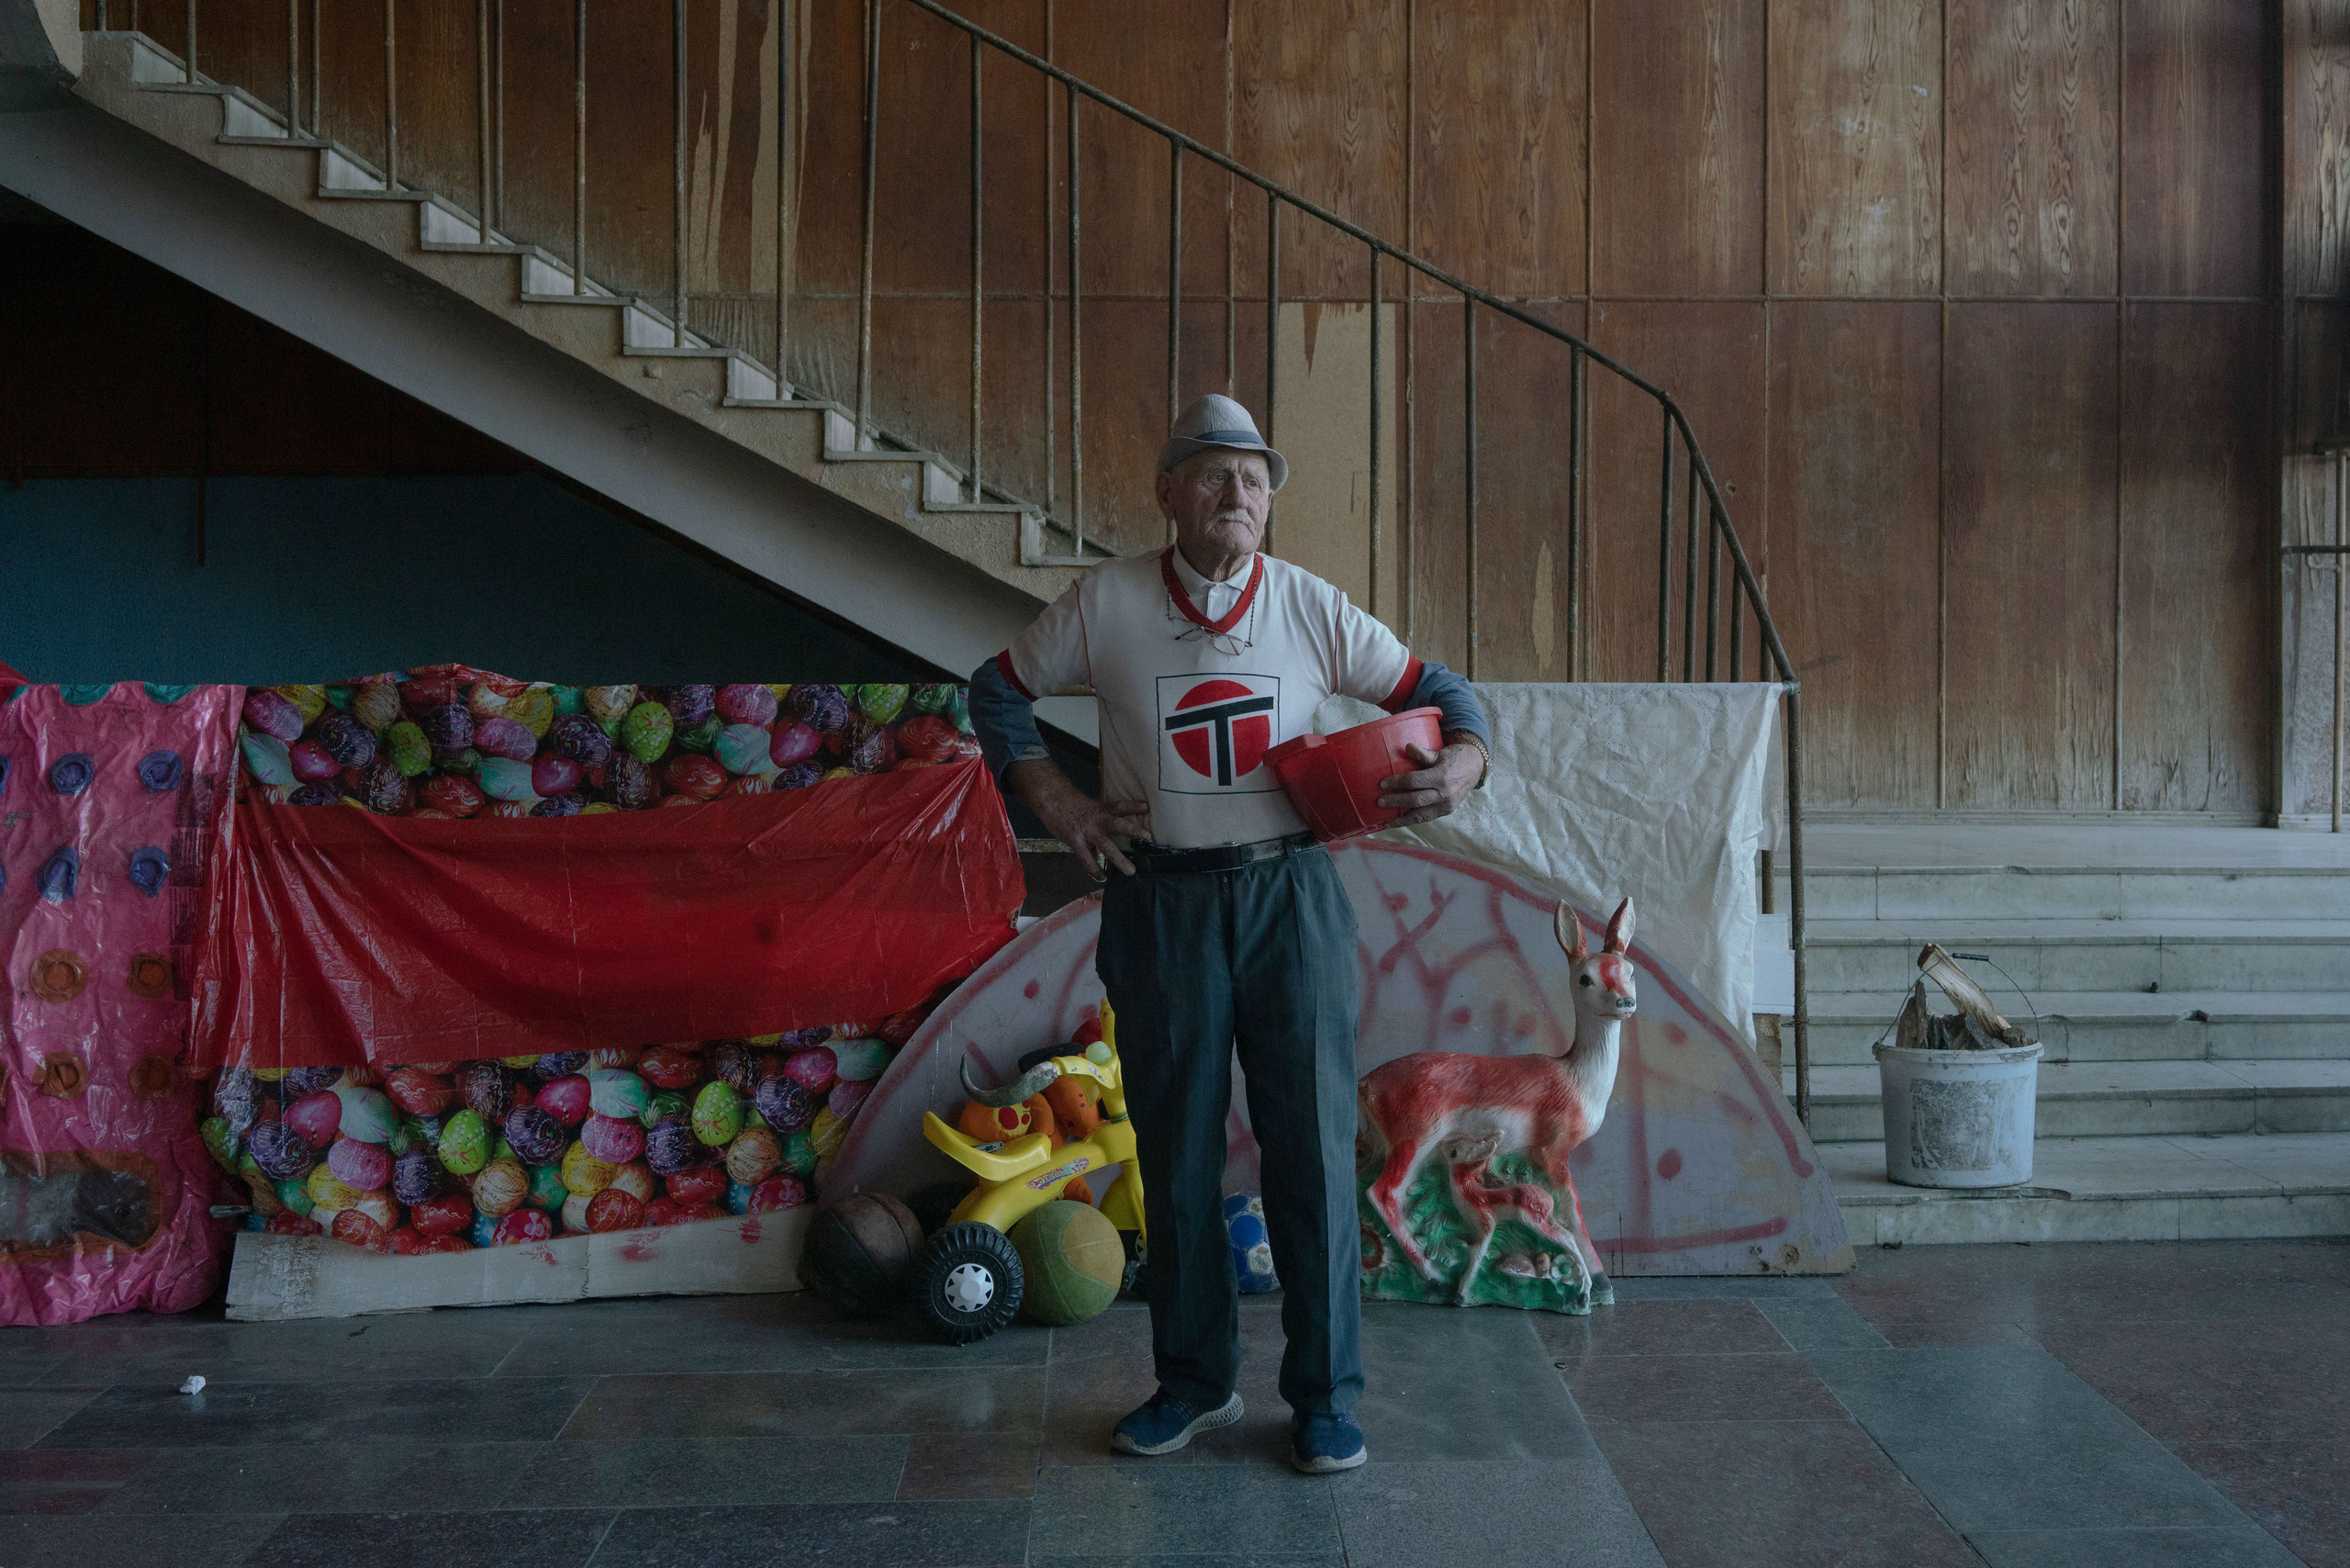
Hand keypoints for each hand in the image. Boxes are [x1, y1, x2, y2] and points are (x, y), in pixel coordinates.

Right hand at [1007, 759, 1148, 877]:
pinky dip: (1094, 869)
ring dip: (1119, 859)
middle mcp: (1096, 820)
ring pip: (1106, 846)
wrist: (1051, 801)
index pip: (1120, 806)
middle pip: (1117, 824)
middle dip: (1133, 830)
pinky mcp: (1075, 841)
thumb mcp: (1089, 805)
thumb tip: (1114, 825)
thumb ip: (1101, 815)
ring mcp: (1086, 831)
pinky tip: (1101, 877)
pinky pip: (1087, 859)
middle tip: (1148, 837)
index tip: (1147, 807)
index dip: (1133, 806)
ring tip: (1131, 871)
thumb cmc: (1071, 804)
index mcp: (1101, 809)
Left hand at [1376, 741, 1479, 828]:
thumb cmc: (1455, 758)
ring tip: (1386, 821)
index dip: (1397, 783)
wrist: (1475, 767)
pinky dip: (1412, 821)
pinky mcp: (1447, 811)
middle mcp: (1445, 794)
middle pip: (1416, 800)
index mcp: (1442, 777)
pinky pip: (1427, 818)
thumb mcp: (1440, 753)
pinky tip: (1400, 822)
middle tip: (1379, 802)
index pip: (1415, 781)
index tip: (1382, 784)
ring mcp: (1447, 805)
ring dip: (1402, 820)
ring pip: (1421, 816)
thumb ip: (1423, 753)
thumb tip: (1407, 747)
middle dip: (1396, 802)